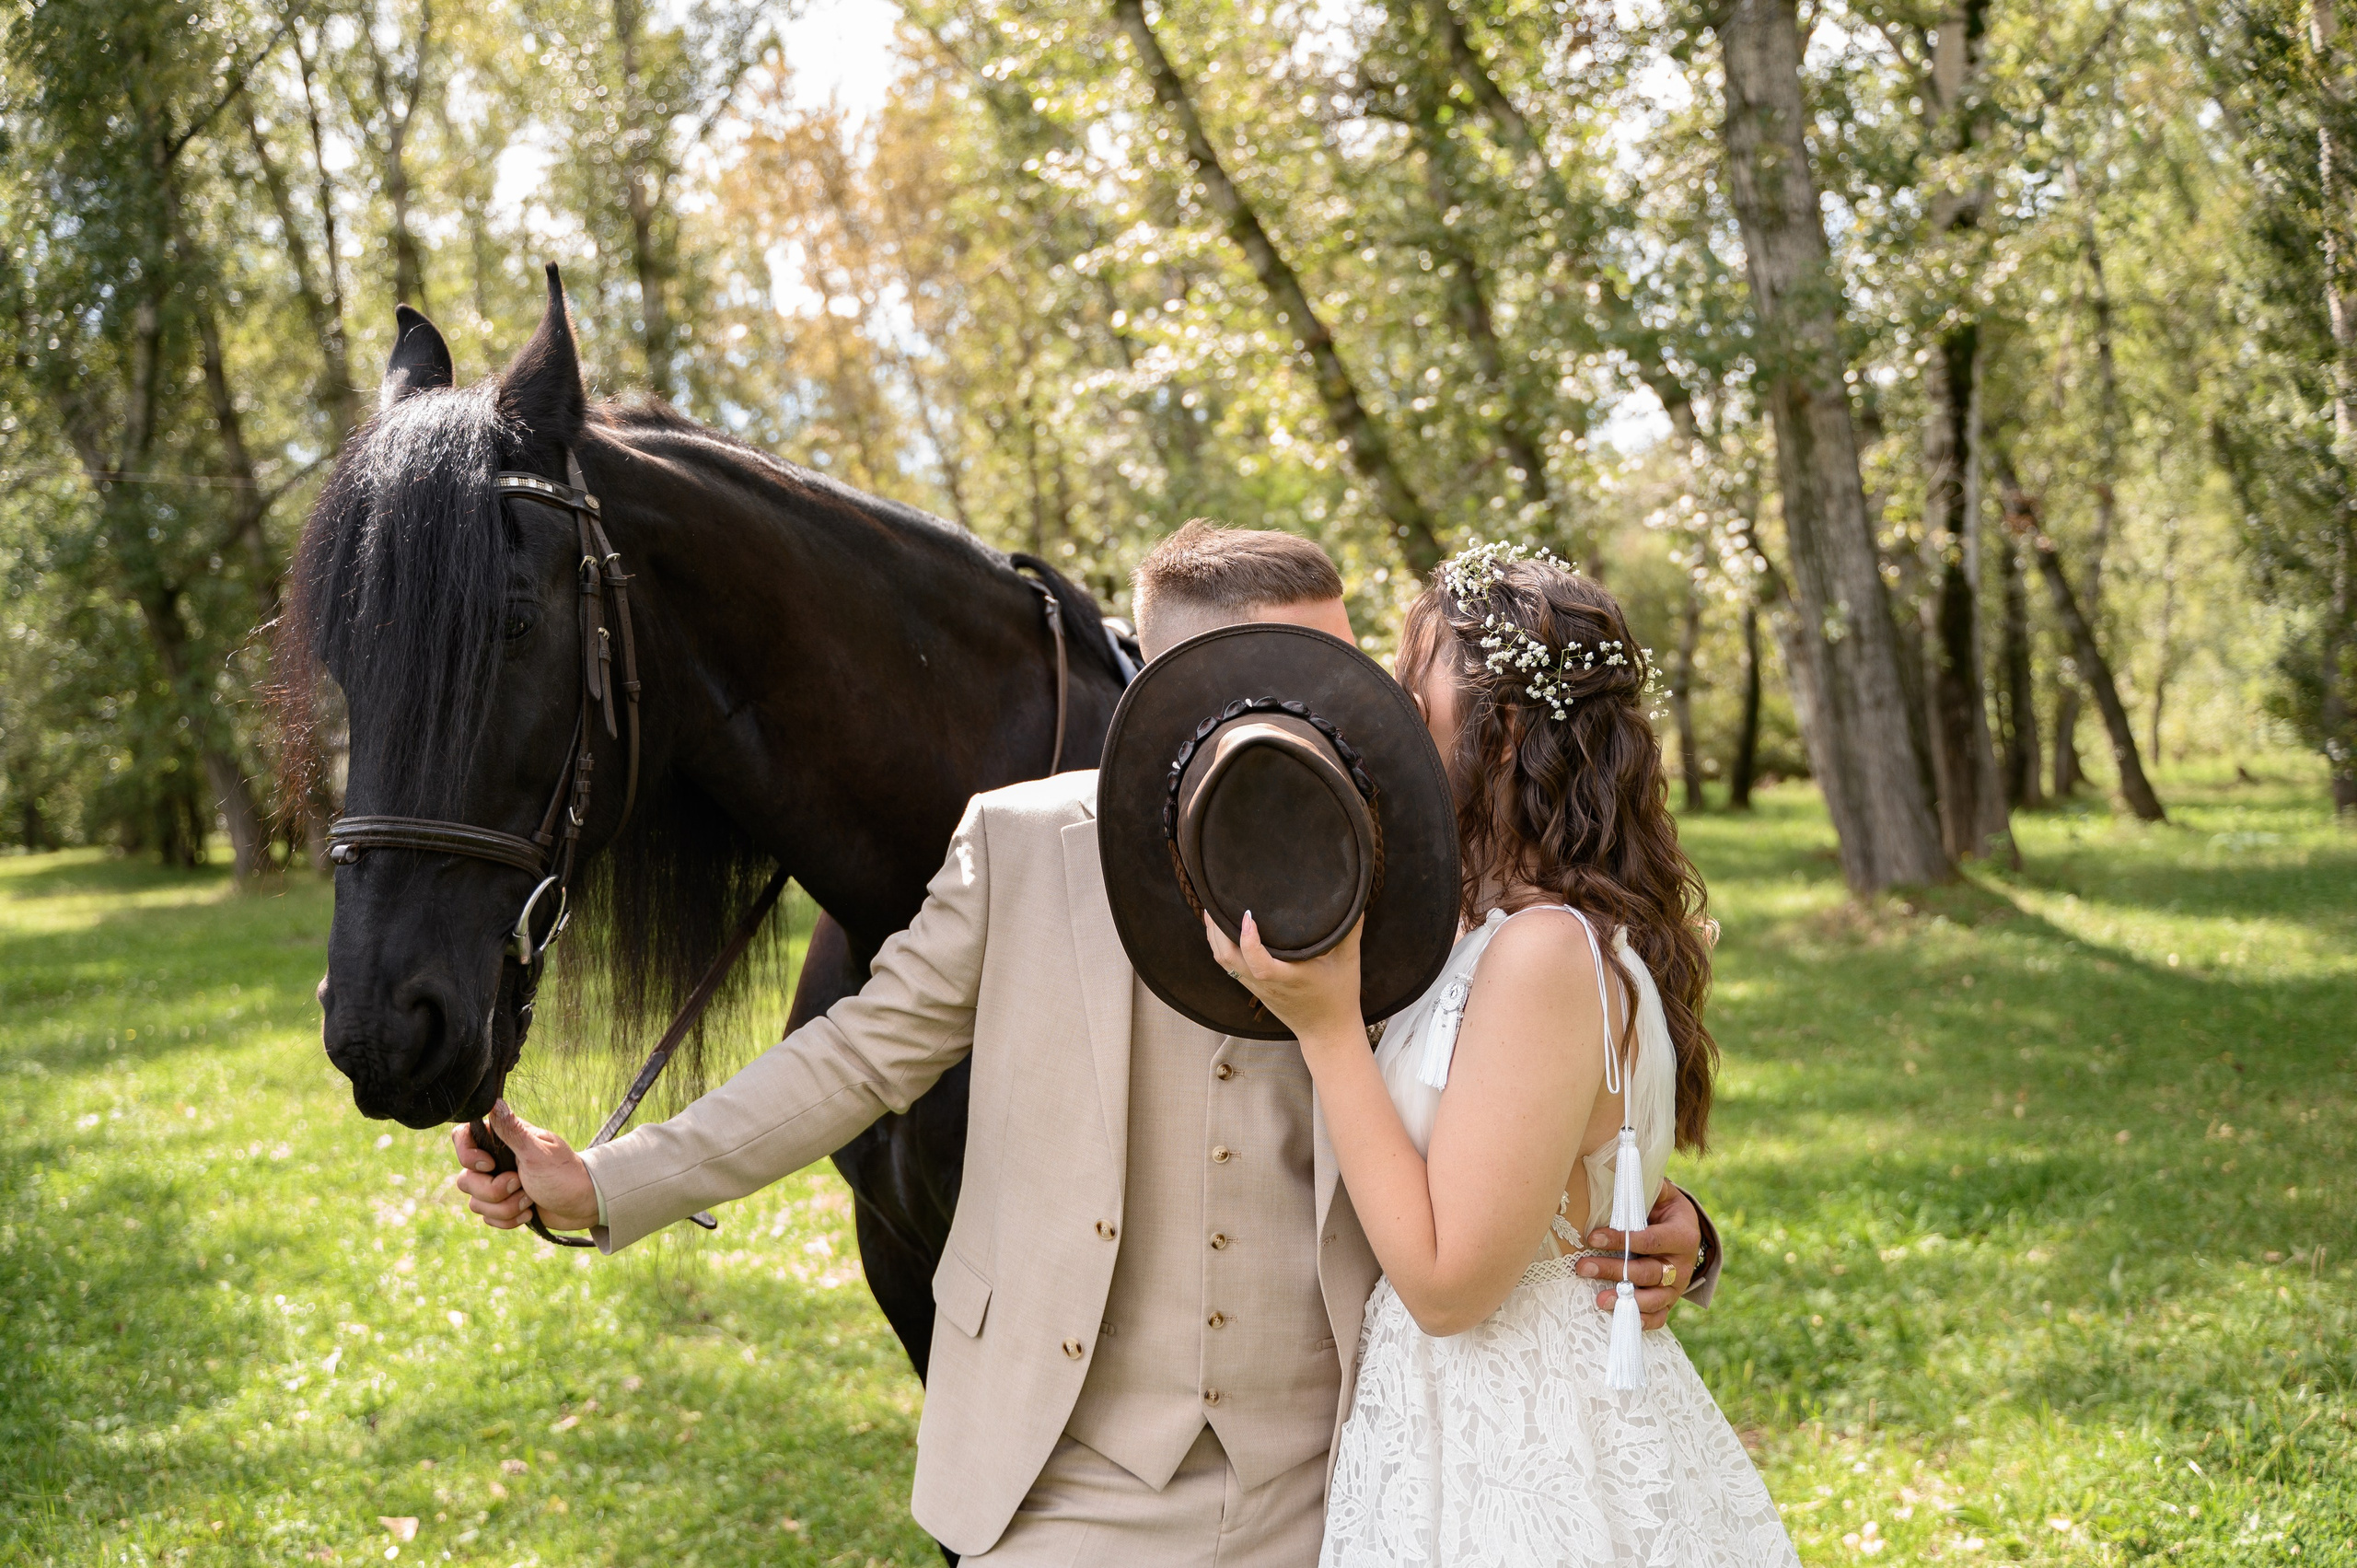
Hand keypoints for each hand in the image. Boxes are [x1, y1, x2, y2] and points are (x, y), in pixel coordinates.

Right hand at [451, 1101, 598, 1233]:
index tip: (490, 1165)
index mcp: (504, 1139)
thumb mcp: (538, 1153)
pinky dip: (509, 1220)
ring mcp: (499, 1184)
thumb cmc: (565, 1175)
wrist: (584, 1205)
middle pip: (466, 1180)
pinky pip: (488, 1218)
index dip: (467, 1155)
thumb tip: (493, 1101)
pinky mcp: (504, 1205)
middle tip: (520, 1185)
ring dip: (505, 1208)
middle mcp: (497, 1160)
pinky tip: (529, 1213)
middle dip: (494, 1191)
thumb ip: (512, 1131)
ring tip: (529, 1201)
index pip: (462, 1137)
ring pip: (476, 1203)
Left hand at [1205, 910, 1364, 1046]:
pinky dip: (1220, 945)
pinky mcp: (1253, 988)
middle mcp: (1266, 984)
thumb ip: (1351, 931)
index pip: (1259, 964)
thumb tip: (1355, 901)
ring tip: (1213, 908)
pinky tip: (1221, 929)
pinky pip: (1228, 965)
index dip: (1249, 941)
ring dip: (1214, 936)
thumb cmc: (1339, 997)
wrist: (1327, 1033)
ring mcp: (1256, 987)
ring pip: (1224, 961)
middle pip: (1228, 959)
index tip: (1249, 915)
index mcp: (1288, 978)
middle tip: (1216, 899)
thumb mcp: (1349, 963)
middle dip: (1217, 929)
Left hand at [1576, 1182, 1700, 1329]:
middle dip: (1614, 1270)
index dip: (1622, 1240)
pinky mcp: (1671, 1301)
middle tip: (1582, 1267)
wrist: (1687, 1234)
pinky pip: (1659, 1317)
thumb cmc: (1665, 1211)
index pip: (1650, 1239)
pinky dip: (1642, 1320)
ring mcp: (1677, 1286)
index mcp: (1682, 1234)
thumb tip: (1624, 1171)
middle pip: (1647, 1271)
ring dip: (1624, 1299)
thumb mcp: (1664, 1195)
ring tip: (1598, 1300)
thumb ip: (1647, 1188)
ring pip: (1652, 1297)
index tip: (1592, 1237)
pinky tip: (1621, 1318)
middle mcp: (1682, 1264)